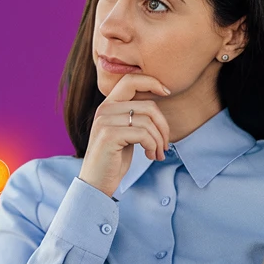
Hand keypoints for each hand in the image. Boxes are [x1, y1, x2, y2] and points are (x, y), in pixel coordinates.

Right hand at [77, 74, 172, 197]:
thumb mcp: (125, 132)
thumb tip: (159, 101)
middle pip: (148, 105)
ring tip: (158, 153)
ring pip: (148, 121)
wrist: (96, 183)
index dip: (152, 81)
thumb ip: (134, 116)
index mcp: (108, 105)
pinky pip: (143, 134)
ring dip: (159, 140)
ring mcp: (105, 121)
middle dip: (163, 126)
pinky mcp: (109, 135)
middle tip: (165, 144)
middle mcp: (104, 109)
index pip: (131, 79)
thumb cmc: (114, 159)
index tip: (167, 92)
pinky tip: (150, 156)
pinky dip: (153, 146)